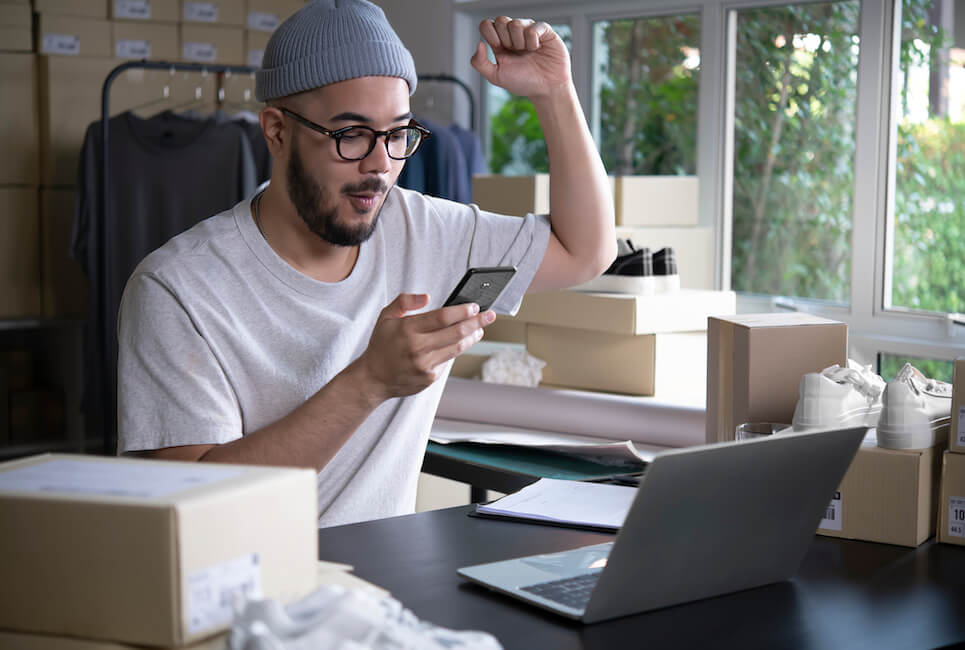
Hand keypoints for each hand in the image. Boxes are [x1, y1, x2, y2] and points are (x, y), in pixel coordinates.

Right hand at [356, 293, 494, 400]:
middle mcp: (418, 347)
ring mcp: (425, 364)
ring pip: (457, 348)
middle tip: (489, 315)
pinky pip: (448, 361)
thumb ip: (405, 301)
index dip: (462, 311)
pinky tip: (459, 343)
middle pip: (456, 332)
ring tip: (480, 329)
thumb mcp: (386, 317)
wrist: (373, 378)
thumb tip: (427, 297)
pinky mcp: (430, 378)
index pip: (443, 317)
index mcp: (408, 329)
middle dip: (477, 322)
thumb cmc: (381, 345)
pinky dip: (455, 350)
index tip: (474, 306)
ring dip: (472, 337)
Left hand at [470, 17, 571, 99]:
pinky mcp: (544, 30)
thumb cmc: (523, 82)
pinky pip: (532, 27)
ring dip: (519, 43)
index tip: (497, 48)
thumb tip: (479, 44)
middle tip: (515, 52)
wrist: (546, 88)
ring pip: (515, 24)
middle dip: (505, 40)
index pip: (486, 24)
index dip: (489, 34)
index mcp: (499, 42)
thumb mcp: (496, 76)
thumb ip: (480, 63)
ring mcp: (528, 30)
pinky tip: (537, 49)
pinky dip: (532, 41)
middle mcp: (513, 34)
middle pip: (500, 20)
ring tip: (527, 53)